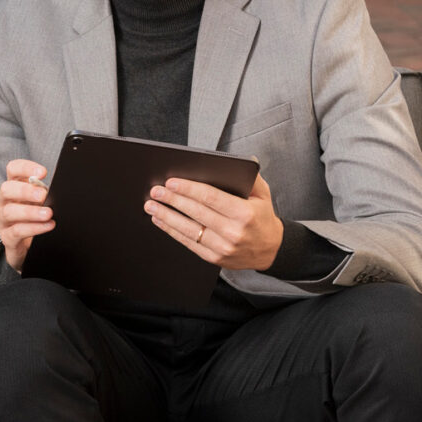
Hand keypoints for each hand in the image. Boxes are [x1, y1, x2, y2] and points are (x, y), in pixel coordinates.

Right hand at [0, 158, 54, 271]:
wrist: (29, 248)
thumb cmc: (35, 219)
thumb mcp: (40, 202)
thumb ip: (45, 193)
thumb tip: (60, 187)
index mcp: (13, 187)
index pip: (12, 170)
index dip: (25, 168)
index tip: (42, 172)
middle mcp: (3, 202)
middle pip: (6, 189)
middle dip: (25, 191)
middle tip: (43, 195)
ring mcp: (2, 220)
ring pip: (9, 212)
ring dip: (30, 212)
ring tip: (48, 213)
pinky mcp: (7, 238)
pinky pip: (16, 231)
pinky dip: (34, 228)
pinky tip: (48, 225)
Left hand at [144, 173, 282, 270]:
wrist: (270, 250)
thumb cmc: (262, 218)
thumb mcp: (263, 194)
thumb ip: (250, 177)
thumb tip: (236, 163)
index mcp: (244, 213)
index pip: (210, 198)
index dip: (188, 189)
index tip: (171, 182)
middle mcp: (233, 232)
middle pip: (196, 212)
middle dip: (173, 200)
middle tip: (156, 191)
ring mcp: (222, 247)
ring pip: (188, 229)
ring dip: (166, 216)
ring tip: (151, 206)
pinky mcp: (214, 258)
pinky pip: (188, 242)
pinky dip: (171, 231)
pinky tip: (160, 220)